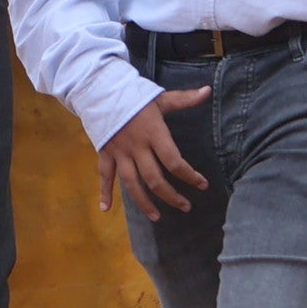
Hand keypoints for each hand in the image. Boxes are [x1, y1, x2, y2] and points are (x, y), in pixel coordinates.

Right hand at [96, 87, 212, 216]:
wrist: (99, 90)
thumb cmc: (133, 96)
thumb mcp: (160, 98)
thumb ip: (184, 99)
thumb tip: (208, 90)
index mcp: (153, 134)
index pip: (174, 161)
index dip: (189, 175)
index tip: (202, 184)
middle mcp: (137, 147)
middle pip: (154, 178)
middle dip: (171, 196)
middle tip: (186, 207)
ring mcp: (119, 153)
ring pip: (132, 183)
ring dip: (144, 202)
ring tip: (157, 217)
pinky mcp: (105, 153)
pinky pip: (105, 176)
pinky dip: (104, 192)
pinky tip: (106, 209)